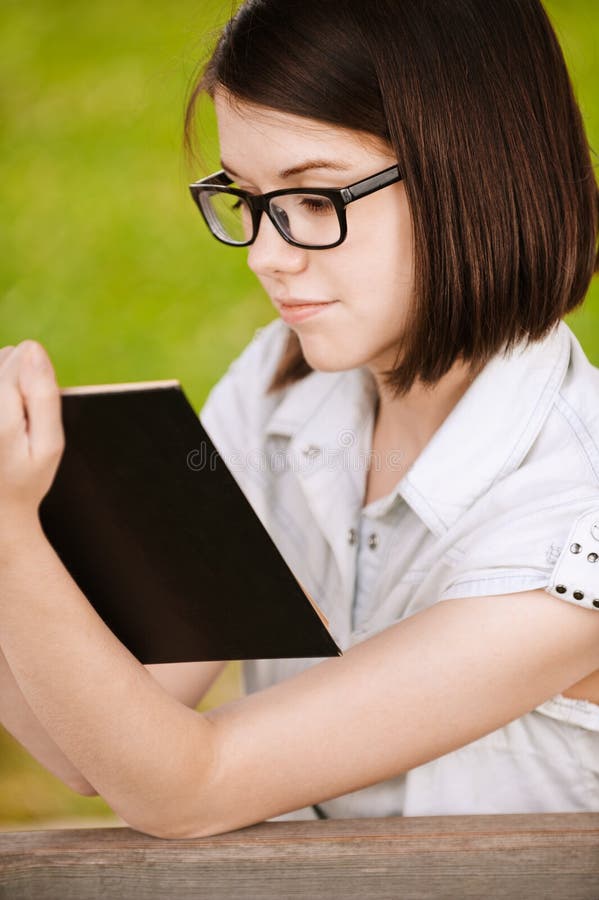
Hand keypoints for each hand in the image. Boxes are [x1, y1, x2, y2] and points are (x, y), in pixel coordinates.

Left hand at [0, 341, 63, 535]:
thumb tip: (33, 348)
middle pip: (4, 356)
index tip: (35, 414)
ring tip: (6, 423)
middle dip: (18, 381)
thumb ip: (44, 395)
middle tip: (21, 422)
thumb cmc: (25, 479)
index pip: (21, 356)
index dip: (36, 380)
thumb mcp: (49, 445)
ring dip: (4, 386)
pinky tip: (1, 420)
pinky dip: (0, 395)